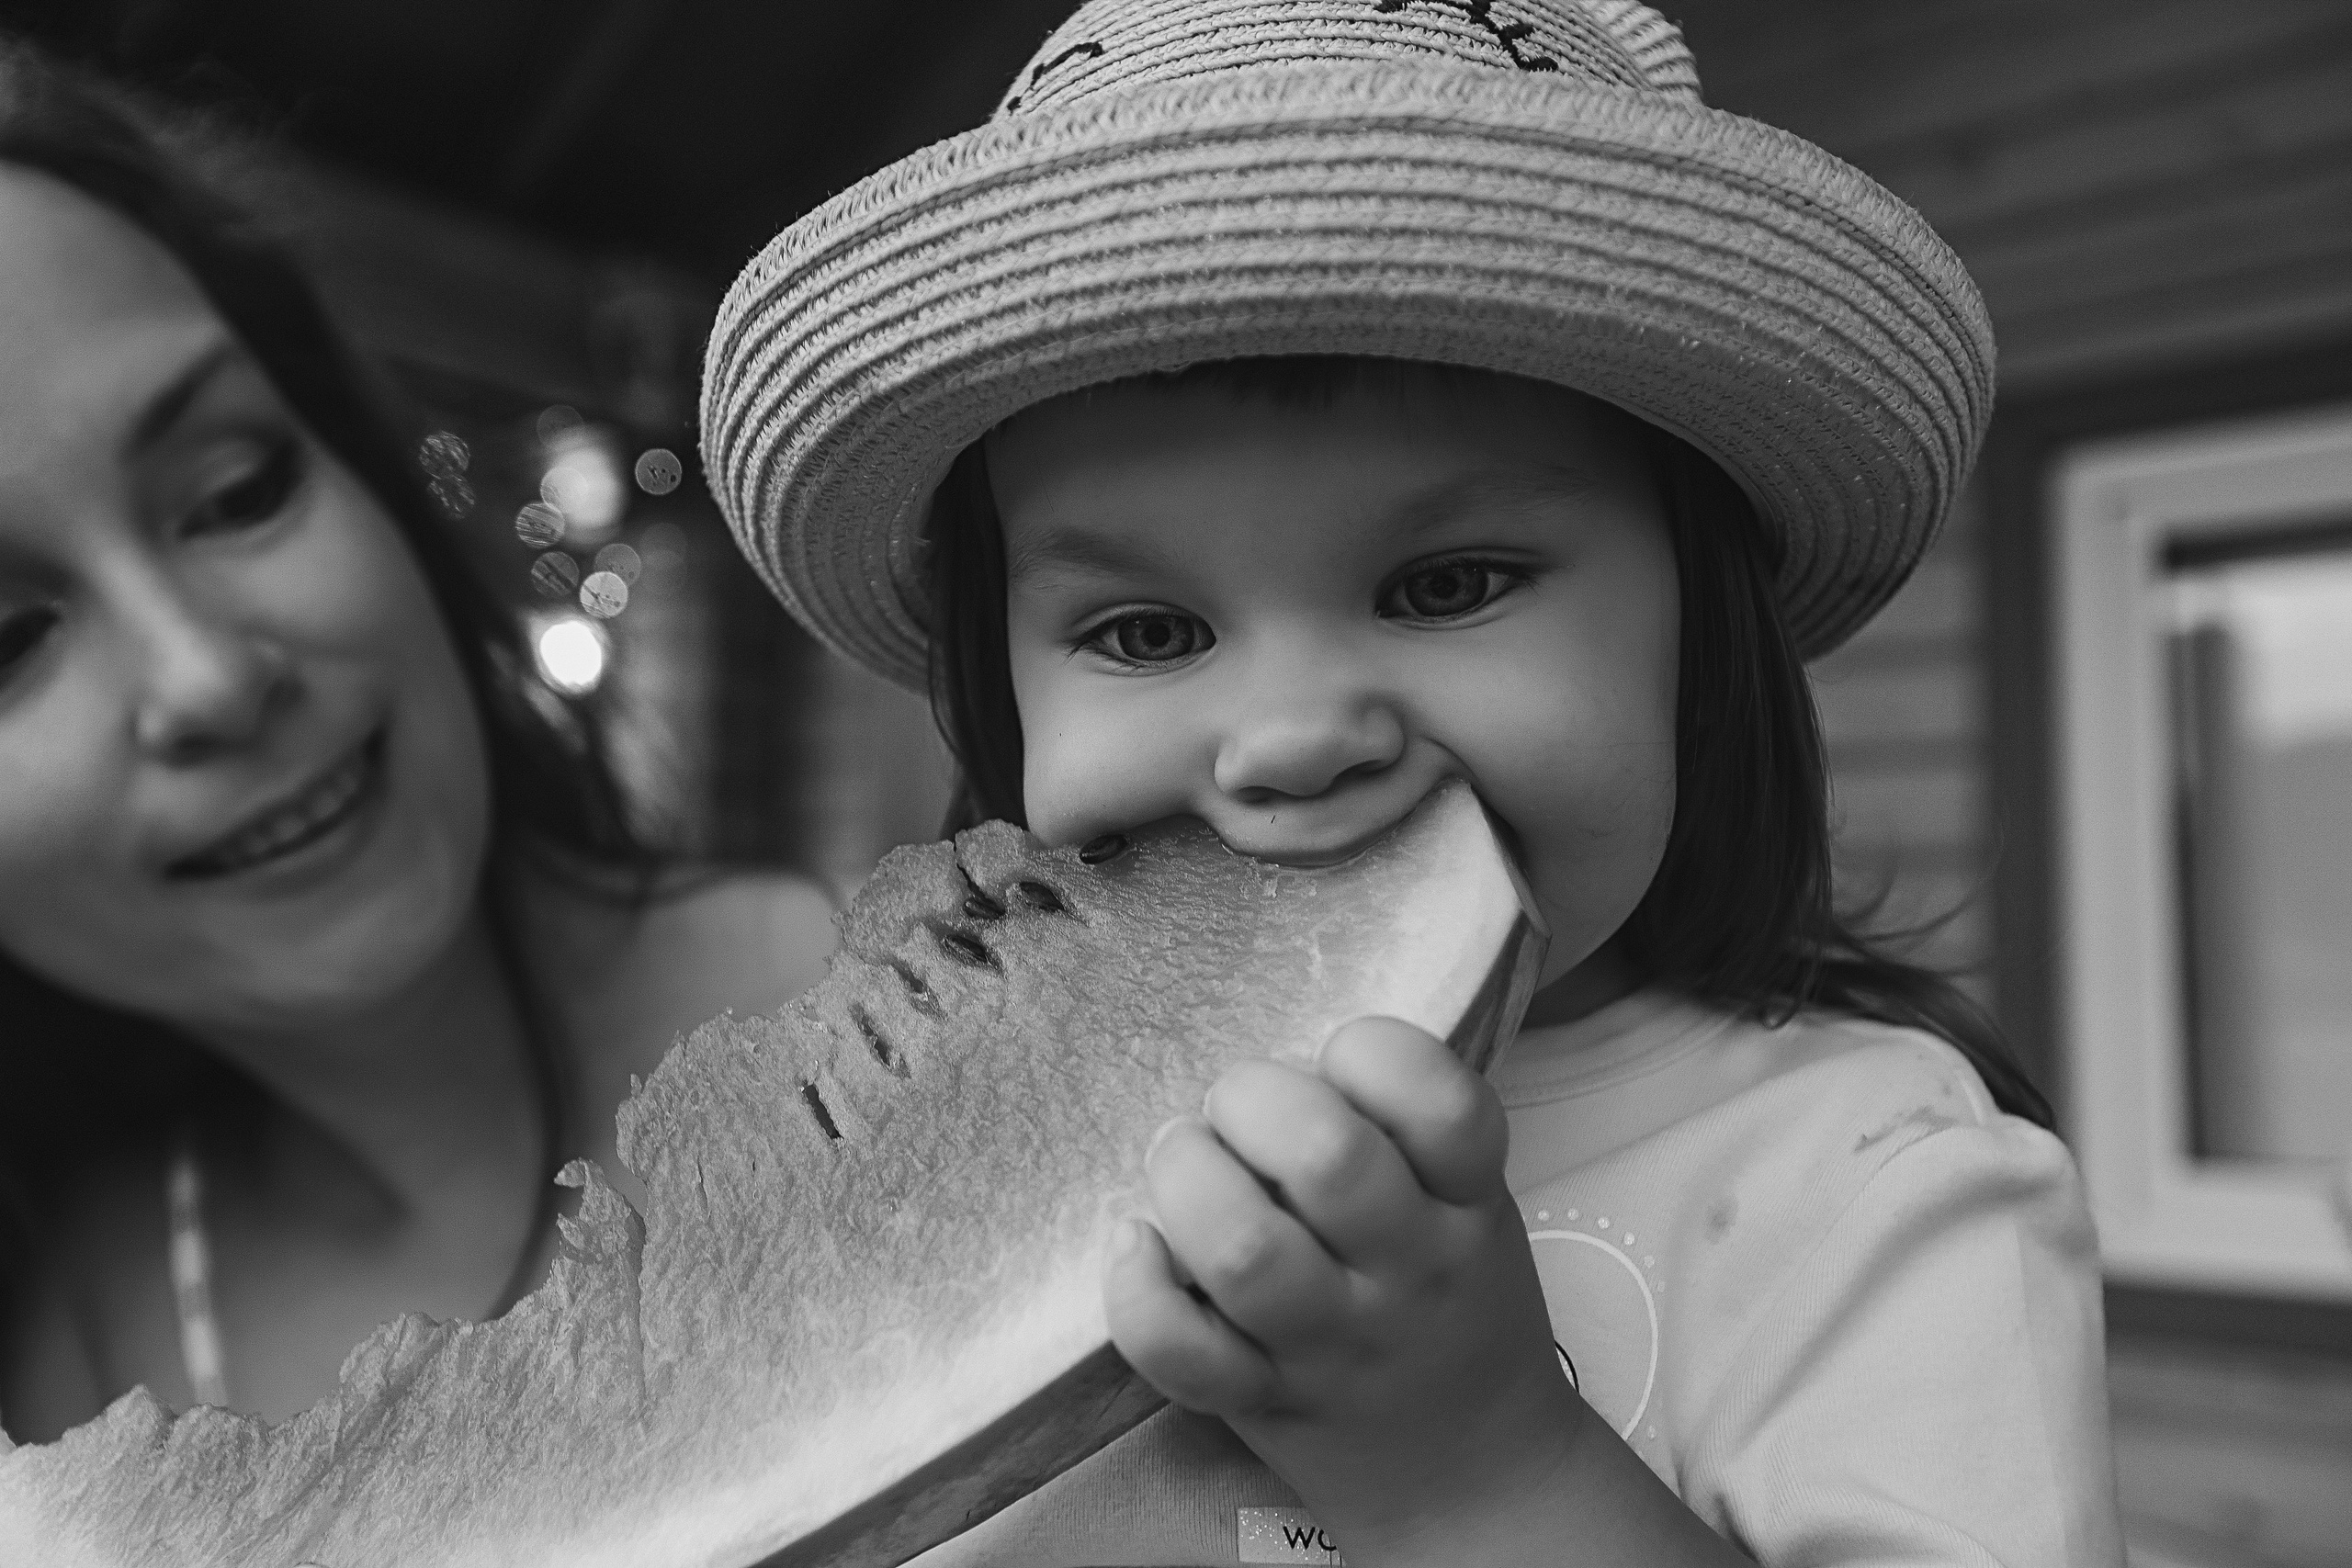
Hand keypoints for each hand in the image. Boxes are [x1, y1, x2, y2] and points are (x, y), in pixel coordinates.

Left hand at [1105, 1015, 1586, 1562]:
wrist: (1475, 1474)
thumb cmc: (1450, 1302)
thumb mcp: (1468, 1203)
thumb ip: (1398, 1131)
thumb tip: (1275, 1059)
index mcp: (1467, 1202)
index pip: (1443, 1103)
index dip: (1373, 1053)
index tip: (1337, 1066)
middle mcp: (1406, 1271)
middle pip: (1327, 1159)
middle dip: (1253, 1099)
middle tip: (1234, 1111)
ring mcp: (1332, 1343)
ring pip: (1245, 1249)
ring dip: (1189, 1179)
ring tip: (1182, 1162)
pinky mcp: (1261, 1402)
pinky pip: (1181, 1353)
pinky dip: (1139, 1292)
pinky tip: (1136, 1247)